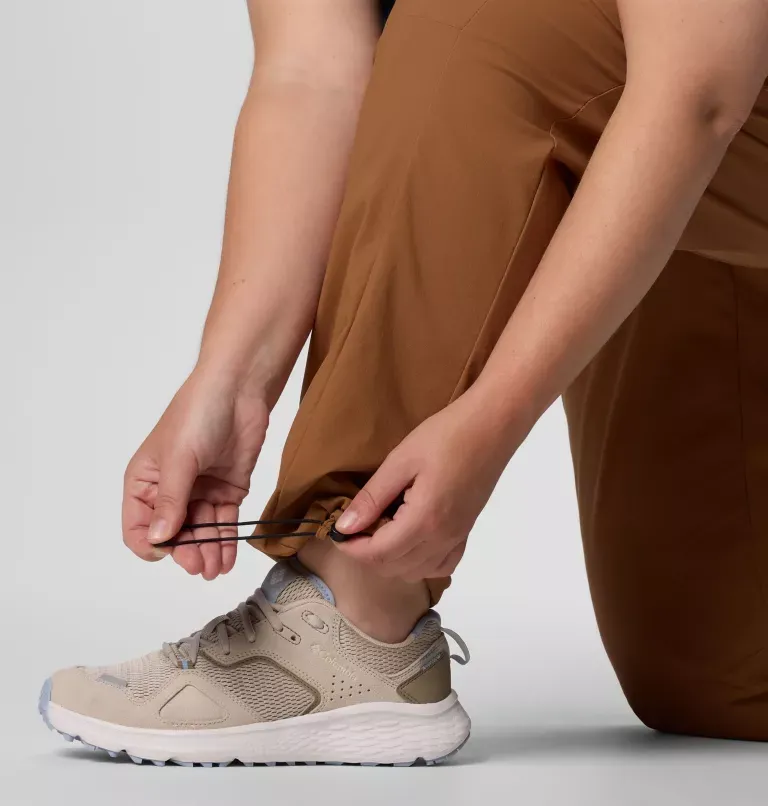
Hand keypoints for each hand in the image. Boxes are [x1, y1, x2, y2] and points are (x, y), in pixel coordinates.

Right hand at [122, 369, 267, 578]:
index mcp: (144, 480)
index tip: (168, 552)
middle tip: (199, 566)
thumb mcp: (179, 458)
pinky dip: (225, 541)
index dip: (151, 543)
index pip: (138, 525)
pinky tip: (226, 559)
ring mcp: (199, 491)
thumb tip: (158, 538)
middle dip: (185, 551)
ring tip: (215, 569)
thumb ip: (170, 500)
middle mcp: (169, 490)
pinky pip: (223, 522)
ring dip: (207, 551)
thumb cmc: (198, 414)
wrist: (239, 390)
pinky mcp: (226, 489)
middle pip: (173, 533)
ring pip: (200, 531)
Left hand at [334, 390, 520, 580]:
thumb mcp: (401, 461)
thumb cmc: (445, 436)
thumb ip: (372, 498)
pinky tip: (409, 541)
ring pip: (416, 572)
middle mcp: (441, 538)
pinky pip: (441, 565)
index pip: (378, 554)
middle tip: (354, 527)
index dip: (351, 548)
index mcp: (423, 521)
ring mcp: (456, 537)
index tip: (336, 530)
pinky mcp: (466, 531)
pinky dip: (419, 563)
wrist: (492, 426)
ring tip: (378, 530)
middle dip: (366, 554)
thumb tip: (345, 527)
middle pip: (394, 568)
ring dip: (391, 560)